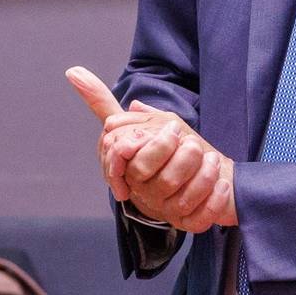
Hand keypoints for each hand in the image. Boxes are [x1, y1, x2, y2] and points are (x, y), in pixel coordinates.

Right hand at [67, 66, 235, 231]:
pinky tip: (222, 183)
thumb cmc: (167, 148)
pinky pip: (200, 218)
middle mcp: (144, 193)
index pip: (121, 159)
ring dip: (202, 175)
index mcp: (129, 171)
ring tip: (212, 158)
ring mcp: (166, 211)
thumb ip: (101, 101)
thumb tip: (72, 71)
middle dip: (178, 156)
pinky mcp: (190, 223)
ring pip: (180, 200)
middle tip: (195, 141)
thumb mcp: (138, 121)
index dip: (142, 145)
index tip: (171, 128)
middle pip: (154, 178)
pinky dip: (214, 200)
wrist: (208, 178)